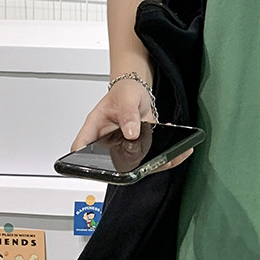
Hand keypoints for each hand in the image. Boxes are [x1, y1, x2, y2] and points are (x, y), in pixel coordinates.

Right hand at [70, 79, 192, 171]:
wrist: (138, 90)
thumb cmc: (125, 91)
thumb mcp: (126, 98)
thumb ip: (128, 115)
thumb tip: (130, 133)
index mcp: (95, 128)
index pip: (80, 147)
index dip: (81, 162)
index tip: (96, 169)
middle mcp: (107, 141)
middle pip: (110, 163)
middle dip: (132, 168)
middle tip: (151, 162)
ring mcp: (123, 146)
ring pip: (135, 163)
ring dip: (155, 163)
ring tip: (173, 155)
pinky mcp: (138, 147)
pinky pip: (150, 157)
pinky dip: (165, 156)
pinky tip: (178, 148)